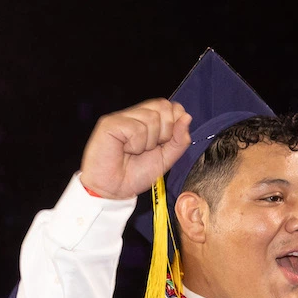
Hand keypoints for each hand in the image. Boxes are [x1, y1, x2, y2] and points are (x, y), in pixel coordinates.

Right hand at [79, 99, 193, 201]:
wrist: (113, 191)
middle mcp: (135, 115)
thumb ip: (179, 140)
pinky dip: (135, 144)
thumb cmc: (134, 175)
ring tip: (134, 151)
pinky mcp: (110, 123)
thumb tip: (187, 117)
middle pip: (163, 106)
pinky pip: (136, 128)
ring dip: (148, 142)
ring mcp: (122, 117)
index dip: (175, 122)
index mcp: (147, 120)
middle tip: (148, 149)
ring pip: (151, 117)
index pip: (170, 106)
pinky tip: (124, 150)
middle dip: (164, 132)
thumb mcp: (165, 159)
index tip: (164, 143)